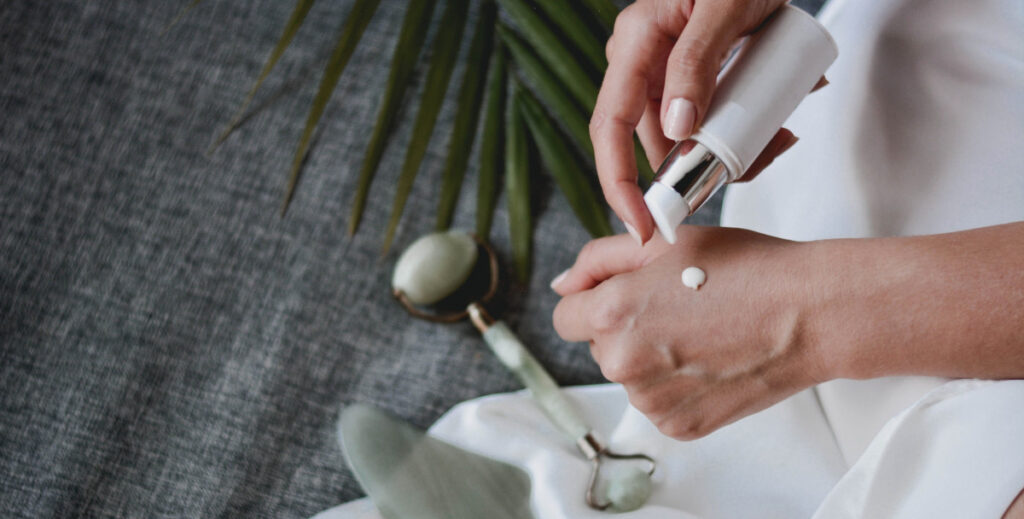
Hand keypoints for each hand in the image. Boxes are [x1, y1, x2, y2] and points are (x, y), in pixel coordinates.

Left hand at [551, 226, 827, 439]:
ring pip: (631, 376)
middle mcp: (623, 364)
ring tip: (704, 331)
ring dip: (653, 357)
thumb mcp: (665, 242)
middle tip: (681, 306)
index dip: (594, 299)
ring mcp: (652, 401)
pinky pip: (660, 401)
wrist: (809, 313)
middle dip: (627, 327)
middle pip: (599, 346)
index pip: (567, 316)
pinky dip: (678, 385)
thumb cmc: (746, 269)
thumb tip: (564, 285)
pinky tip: (713, 359)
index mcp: (611, 314)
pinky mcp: (680, 425)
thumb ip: (600, 259)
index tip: (628, 294)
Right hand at [593, 0, 803, 242]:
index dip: (618, 183)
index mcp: (635, 44)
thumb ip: (696, 63)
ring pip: (686, 134)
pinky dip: (739, 130)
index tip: (643, 225)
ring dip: (728, 148)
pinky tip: (776, 122)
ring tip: (778, 135)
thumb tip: (677, 131)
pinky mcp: (693, 73)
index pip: (610, 128)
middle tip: (746, 171)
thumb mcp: (724, 8)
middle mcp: (642, 61)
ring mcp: (666, 69)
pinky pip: (706, 116)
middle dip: (695, 168)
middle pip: (653, 139)